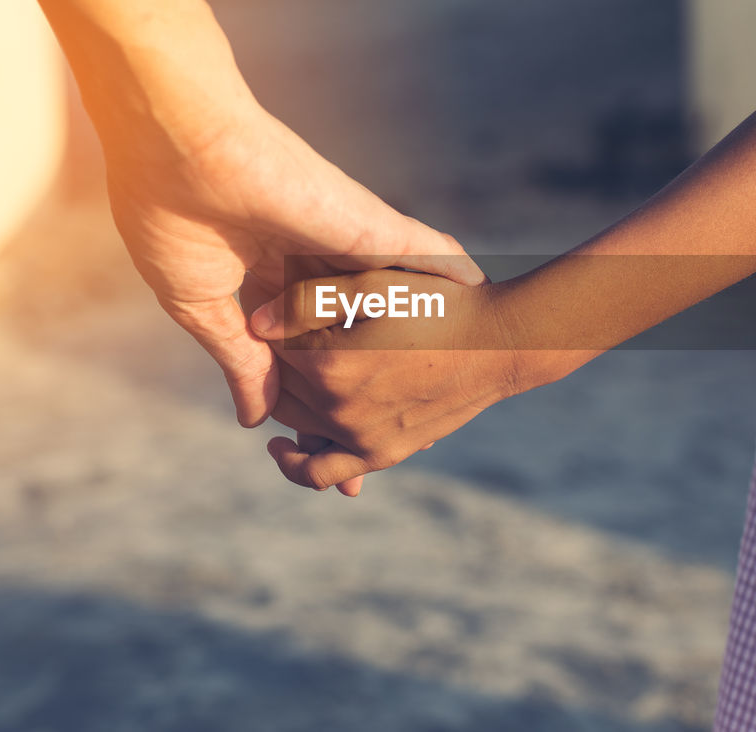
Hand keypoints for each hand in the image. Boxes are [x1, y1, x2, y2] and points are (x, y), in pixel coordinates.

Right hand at [88, 43, 483, 427]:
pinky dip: (451, 268)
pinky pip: (423, 250)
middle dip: (383, 375)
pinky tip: (479, 288)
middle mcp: (311, 265)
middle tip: (417, 420)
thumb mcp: (201, 306)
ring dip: (428, 327)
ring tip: (462, 358)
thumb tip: (255, 417)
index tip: (342, 439)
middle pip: (359, 329)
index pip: (306, 346)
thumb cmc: (171, 217)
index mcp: (266, 282)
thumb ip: (239, 360)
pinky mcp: (366, 225)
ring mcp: (343, 244)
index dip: (323, 392)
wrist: (178, 147)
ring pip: (396, 295)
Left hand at [251, 270, 523, 492]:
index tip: (288, 304)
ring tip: (286, 378)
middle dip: (279, 358)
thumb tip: (256, 323)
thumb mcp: (377, 283)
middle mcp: (337, 407)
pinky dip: (297, 465)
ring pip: (294, 424)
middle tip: (295, 331)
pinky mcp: (381, 453)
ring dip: (284, 400)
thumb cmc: (441, 302)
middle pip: (279, 386)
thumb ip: (311, 299)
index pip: (272, 345)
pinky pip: (323, 472)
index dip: (275, 322)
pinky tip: (285, 447)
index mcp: (329, 361)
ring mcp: (359, 437)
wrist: (499, 344)